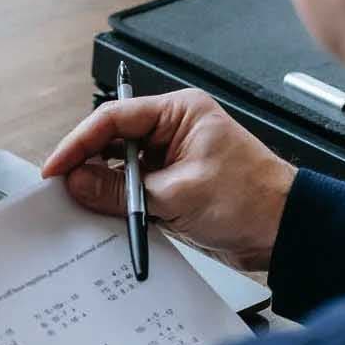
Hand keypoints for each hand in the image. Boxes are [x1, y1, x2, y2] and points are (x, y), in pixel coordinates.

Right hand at [41, 89, 294, 271]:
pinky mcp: (173, 186)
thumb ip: (122, 190)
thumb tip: (79, 182)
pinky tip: (107, 216)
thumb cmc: (254, 199)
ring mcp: (173, 159)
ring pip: (121, 167)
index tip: (58, 166)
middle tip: (63, 189)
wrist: (286, 231)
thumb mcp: (179, 195)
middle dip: (87, 164)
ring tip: (82, 205)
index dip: (79, 141)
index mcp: (180, 112)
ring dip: (103, 187)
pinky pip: (134, 190)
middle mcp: (174, 130)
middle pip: (113, 141)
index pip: (115, 118)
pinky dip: (120, 204)